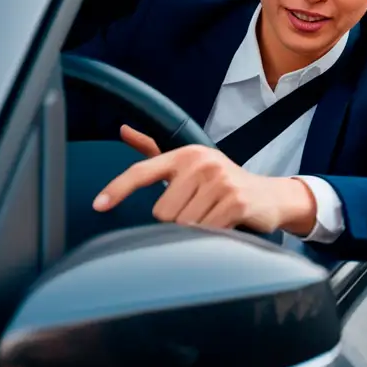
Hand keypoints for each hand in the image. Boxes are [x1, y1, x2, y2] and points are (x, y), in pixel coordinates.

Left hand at [92, 125, 317, 234]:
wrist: (268, 196)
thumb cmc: (221, 183)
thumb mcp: (188, 165)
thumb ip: (153, 152)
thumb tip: (123, 130)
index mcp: (184, 154)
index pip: (142, 171)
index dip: (118, 189)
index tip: (98, 206)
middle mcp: (201, 162)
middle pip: (161, 212)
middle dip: (177, 220)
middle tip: (199, 210)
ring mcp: (220, 180)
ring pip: (182, 225)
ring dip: (195, 230)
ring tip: (212, 217)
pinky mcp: (235, 201)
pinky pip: (205, 231)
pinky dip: (211, 236)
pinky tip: (223, 225)